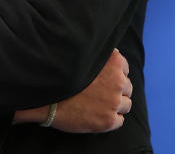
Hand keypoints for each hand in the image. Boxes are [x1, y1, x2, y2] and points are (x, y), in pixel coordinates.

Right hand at [13, 48, 132, 132]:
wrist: (48, 98)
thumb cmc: (63, 75)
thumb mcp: (85, 57)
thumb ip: (101, 56)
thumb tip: (114, 53)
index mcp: (114, 62)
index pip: (124, 69)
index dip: (114, 75)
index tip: (104, 79)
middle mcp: (118, 81)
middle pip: (127, 87)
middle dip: (116, 91)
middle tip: (100, 94)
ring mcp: (114, 102)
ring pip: (126, 105)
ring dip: (116, 106)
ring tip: (99, 106)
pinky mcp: (108, 120)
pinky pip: (119, 121)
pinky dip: (111, 119)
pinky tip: (98, 116)